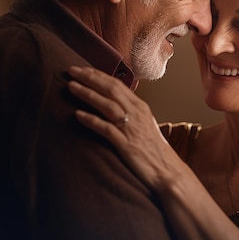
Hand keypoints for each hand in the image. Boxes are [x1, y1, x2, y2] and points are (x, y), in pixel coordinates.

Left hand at [67, 66, 181, 189]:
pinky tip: (77, 115)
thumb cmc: (154, 149)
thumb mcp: (144, 124)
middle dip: (89, 78)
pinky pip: (106, 128)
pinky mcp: (126, 144)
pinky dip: (91, 120)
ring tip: (71, 87)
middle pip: (110, 89)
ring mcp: (131, 127)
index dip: (98, 75)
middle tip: (72, 71)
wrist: (167, 170)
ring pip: (107, 104)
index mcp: (140, 106)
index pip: (117, 84)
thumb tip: (114, 104)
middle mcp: (136, 113)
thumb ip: (130, 112)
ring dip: (87, 94)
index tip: (82, 69)